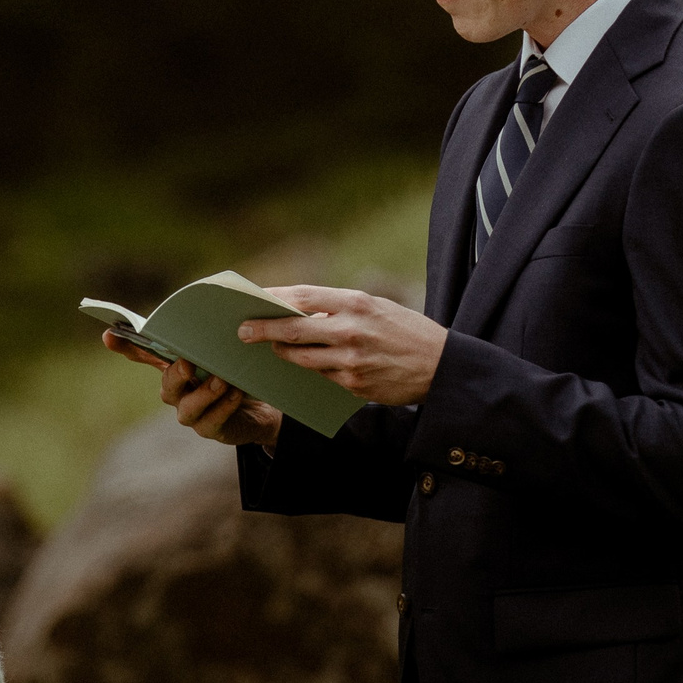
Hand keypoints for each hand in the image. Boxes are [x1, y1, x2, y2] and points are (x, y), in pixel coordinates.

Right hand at [101, 331, 280, 448]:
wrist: (257, 410)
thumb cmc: (233, 375)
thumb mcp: (222, 353)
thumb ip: (208, 337)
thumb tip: (204, 308)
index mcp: (173, 368)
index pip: (142, 356)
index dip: (124, 346)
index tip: (108, 334)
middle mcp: (176, 392)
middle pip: (167, 385)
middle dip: (176, 374)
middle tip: (189, 363)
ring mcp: (190, 413)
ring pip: (187, 408)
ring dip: (204, 393)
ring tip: (222, 381)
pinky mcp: (210, 429)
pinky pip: (212, 421)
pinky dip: (224, 407)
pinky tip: (235, 394)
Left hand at [238, 285, 447, 404]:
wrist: (440, 366)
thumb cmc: (405, 330)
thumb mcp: (376, 307)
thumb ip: (339, 308)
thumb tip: (298, 310)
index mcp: (356, 303)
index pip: (303, 297)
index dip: (273, 298)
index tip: (253, 298)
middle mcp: (350, 331)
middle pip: (293, 330)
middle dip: (263, 330)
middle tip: (242, 331)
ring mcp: (350, 361)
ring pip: (301, 358)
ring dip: (283, 352)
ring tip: (275, 347)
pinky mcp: (353, 385)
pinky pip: (320, 376)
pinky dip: (311, 369)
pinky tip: (304, 364)